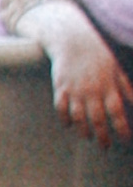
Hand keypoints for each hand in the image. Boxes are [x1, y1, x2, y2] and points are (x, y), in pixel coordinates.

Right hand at [40, 4, 132, 145]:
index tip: (125, 140)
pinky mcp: (60, 87)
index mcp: (108, 86)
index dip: (121, 128)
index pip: (117, 112)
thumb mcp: (117, 69)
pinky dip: (65, 119)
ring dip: (84, 130)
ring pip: (79, 117)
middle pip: (97, 119)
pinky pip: (60, 108)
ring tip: (88, 137)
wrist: (73, 39)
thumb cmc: (99, 55)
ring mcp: (75, 90)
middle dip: (102, 136)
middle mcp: (92, 91)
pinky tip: (69, 124)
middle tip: (105, 147)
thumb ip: (126, 88)